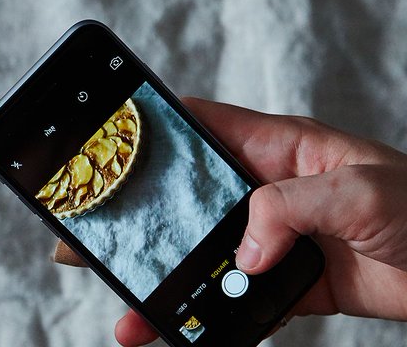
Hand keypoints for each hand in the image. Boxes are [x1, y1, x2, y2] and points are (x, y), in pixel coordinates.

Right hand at [115, 99, 406, 345]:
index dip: (153, 131)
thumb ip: (289, 207)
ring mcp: (279, 238)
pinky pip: (241, 301)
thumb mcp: (359, 190)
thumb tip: (241, 251)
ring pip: (209, 256)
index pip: (202, 127)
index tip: (107, 145)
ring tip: (131, 310)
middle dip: (143, 221)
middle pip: (191, 200)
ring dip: (171, 282)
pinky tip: (185, 333)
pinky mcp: (294, 284)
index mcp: (280, 147)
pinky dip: (212, 318)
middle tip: (93, 242)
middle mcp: (270, 190)